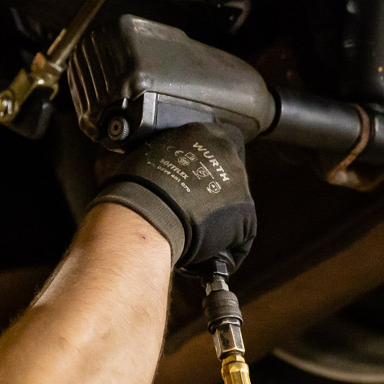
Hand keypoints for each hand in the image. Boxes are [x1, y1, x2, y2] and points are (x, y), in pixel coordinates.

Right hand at [90, 122, 255, 270]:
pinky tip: (204, 250)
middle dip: (216, 191)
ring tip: (194, 230)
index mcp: (207, 134)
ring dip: (219, 217)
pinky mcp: (246, 217)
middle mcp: (229, 154)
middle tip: (193, 206)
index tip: (203, 177)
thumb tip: (163, 164)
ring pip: (236, 206)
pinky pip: (239, 237)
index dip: (213, 164)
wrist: (145, 214)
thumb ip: (170, 154)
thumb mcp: (152, 153)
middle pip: (232, 175)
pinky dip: (224, 245)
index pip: (225, 141)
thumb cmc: (138, 186)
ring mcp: (241, 185)